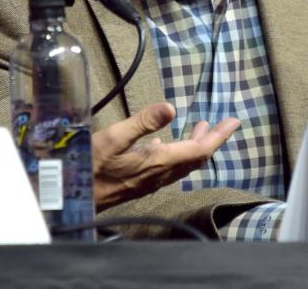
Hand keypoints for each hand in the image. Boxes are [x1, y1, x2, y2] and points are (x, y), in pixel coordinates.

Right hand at [92, 102, 238, 210]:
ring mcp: (150, 182)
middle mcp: (159, 175)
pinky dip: (176, 153)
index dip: (218, 136)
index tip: (233, 122)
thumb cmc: (89, 167)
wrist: (74, 199)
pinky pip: (168, 169)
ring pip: (183, 164)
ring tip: (201, 129)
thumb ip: (143, 122)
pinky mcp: (140, 184)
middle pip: (195, 158)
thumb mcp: (113, 138)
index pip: (198, 150)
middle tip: (225, 124)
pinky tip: (165, 145)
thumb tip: (171, 108)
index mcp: (158, 162)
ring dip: (195, 146)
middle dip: (212, 140)